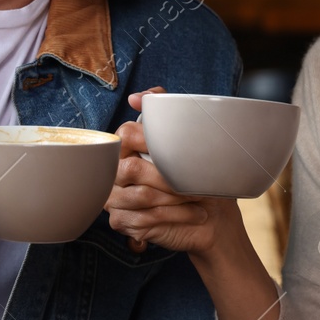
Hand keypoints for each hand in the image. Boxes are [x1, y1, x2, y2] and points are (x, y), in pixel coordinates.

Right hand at [107, 89, 241, 254]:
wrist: (206, 215)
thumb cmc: (192, 177)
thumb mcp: (183, 141)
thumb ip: (162, 109)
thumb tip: (138, 97)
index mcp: (124, 147)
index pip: (126, 135)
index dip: (150, 141)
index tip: (177, 151)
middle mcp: (113, 172)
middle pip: (132, 169)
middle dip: (168, 178)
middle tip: (194, 182)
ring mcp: (114, 199)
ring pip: (142, 196)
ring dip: (175, 198)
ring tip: (198, 197)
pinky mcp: (122, 221)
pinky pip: (146, 219)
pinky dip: (176, 216)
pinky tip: (194, 213)